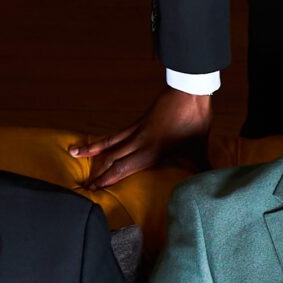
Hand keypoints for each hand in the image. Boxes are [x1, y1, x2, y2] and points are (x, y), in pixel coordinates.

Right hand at [70, 86, 213, 191]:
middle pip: (111, 159)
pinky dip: (104, 140)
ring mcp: (136, 131)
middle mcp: (139, 142)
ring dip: (91, 151)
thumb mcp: (199, 148)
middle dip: (97, 174)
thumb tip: (210, 181)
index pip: (123, 169)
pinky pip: (116, 133)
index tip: (93, 190)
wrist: (188, 92)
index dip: (107, 180)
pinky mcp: (138, 122)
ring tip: (72, 153)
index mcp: (151, 152)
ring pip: (109, 144)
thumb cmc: (195, 121)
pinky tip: (97, 144)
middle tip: (82, 186)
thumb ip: (201, 167)